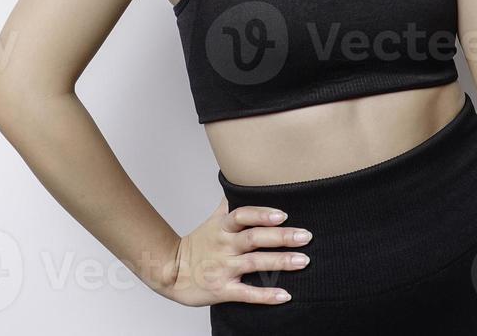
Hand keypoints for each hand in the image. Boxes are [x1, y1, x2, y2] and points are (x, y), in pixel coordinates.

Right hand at [155, 197, 311, 306]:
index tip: (282, 214)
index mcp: (222, 228)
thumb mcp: (213, 221)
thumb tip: (244, 181)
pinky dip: (266, 295)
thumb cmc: (198, 245)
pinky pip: (247, 293)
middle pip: (253, 238)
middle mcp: (224, 246)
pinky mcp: (223, 290)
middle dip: (281, 237)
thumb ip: (231, 204)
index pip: (241, 215)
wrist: (171, 272)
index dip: (261, 214)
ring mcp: (224, 268)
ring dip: (280, 262)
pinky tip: (285, 295)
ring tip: (303, 261)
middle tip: (305, 236)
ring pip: (254, 263)